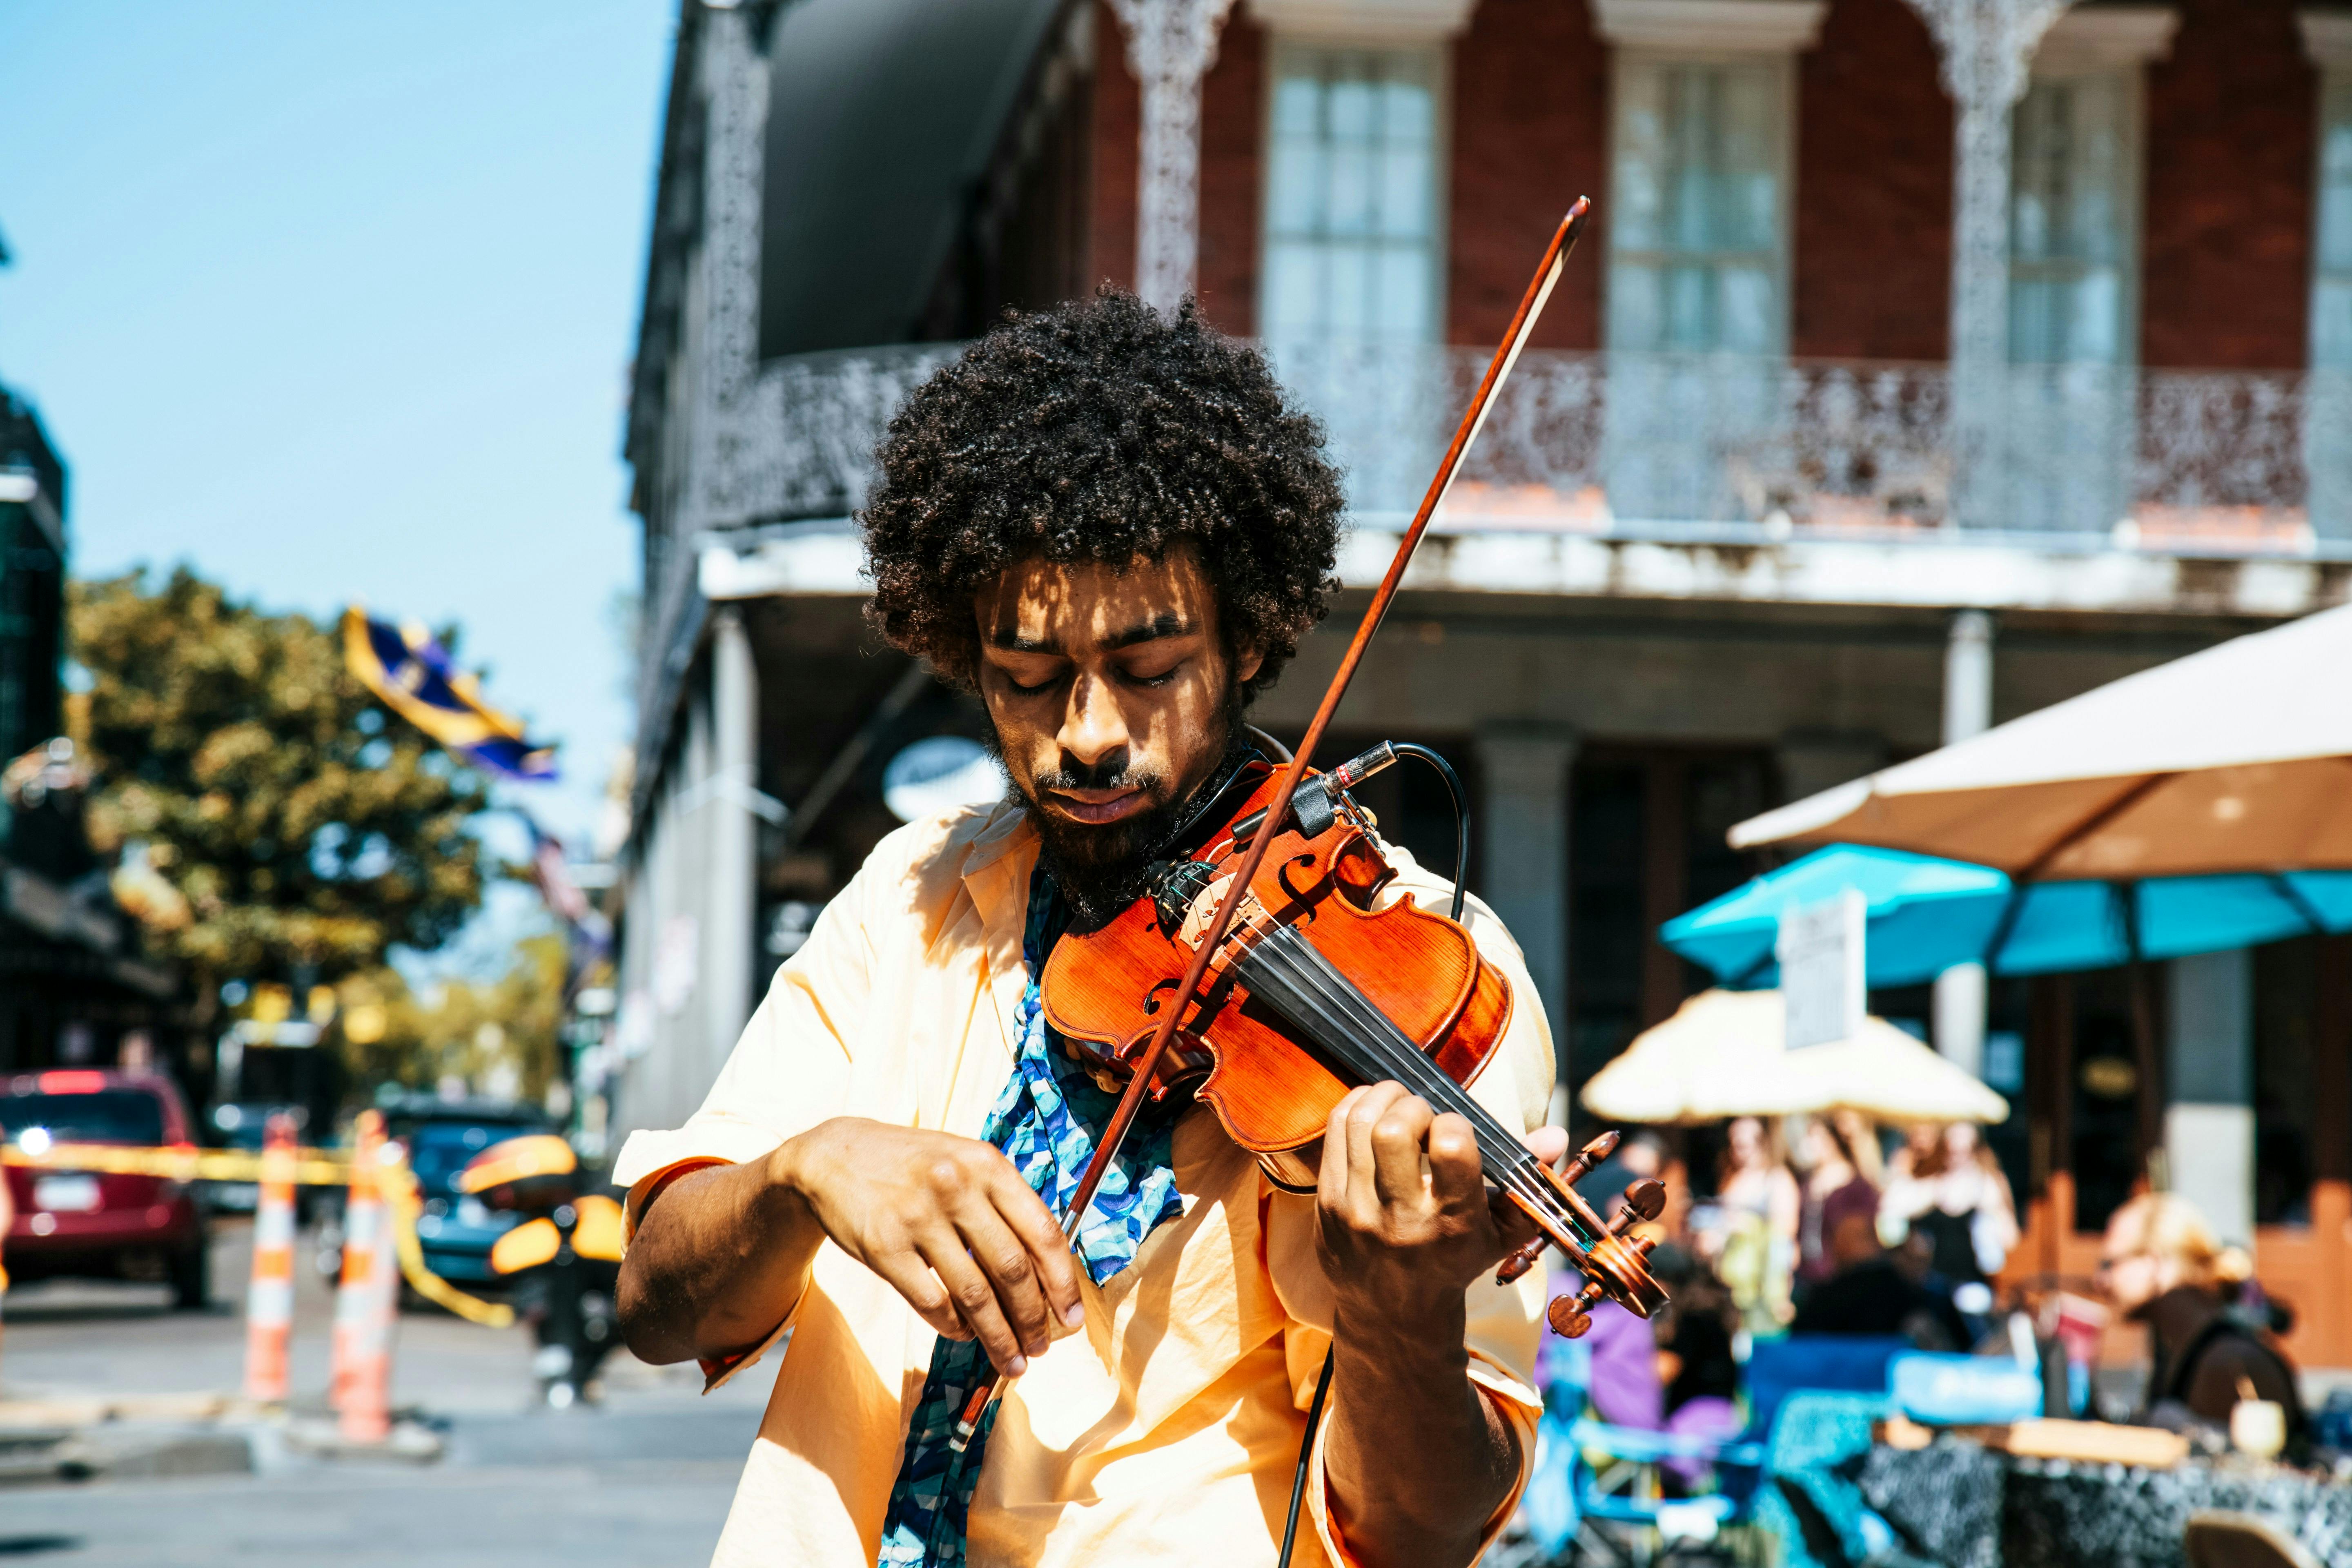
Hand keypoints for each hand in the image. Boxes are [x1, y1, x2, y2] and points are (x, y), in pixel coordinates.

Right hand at [773, 1117, 1083, 1374]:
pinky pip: (933, 1303)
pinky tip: (965, 1335)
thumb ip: (1004, 1205)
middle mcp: (957, 1187)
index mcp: (987, 1165)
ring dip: (998, 1337)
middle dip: (1033, 1319)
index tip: (1073, 1318)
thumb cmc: (914, 1166)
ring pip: (975, 1295)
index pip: (1043, 1232)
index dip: (1063, 1282)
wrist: (834, 1157)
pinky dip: (955, 1328)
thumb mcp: (965, 1163)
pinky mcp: (884, 1247)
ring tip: (1011, 1360)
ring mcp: (918, 1217)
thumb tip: (1046, 1274)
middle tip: (1040, 1348)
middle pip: (1012, 1270)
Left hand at [1313, 1082, 1568, 1338]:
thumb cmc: (1456, 1261)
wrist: (1393, 1314)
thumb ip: (1529, 1182)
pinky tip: (1373, 1112)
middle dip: (1414, 1106)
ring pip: (1361, 1123)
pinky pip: (1335, 1131)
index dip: (1455, 1123)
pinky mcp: (1326, 1203)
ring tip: (1399, 1104)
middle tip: (1423, 1114)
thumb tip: (1555, 1134)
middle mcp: (1401, 1217)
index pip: (1452, 1146)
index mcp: (1452, 1222)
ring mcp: (1356, 1210)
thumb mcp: (1501, 1233)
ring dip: (1383, 1098)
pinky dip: (1356, 1107)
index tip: (1455, 1132)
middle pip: (1396, 1129)